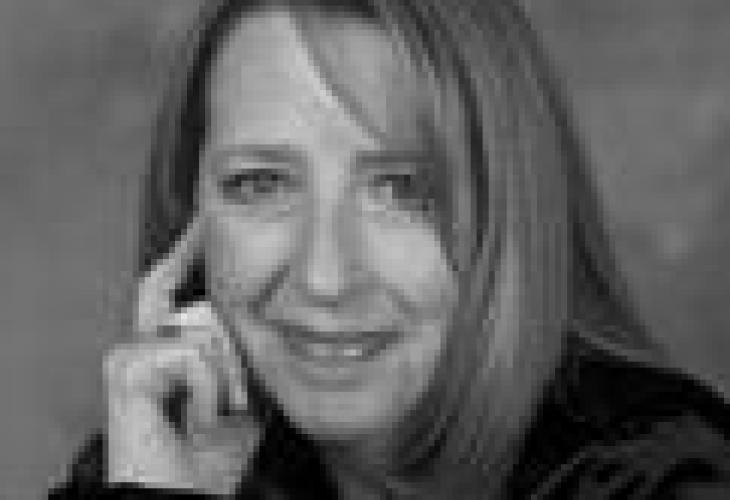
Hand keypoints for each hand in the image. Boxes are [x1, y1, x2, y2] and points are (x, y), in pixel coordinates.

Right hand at [104, 217, 261, 494]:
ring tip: (212, 417)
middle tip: (225, 395)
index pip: (170, 280)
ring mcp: (128, 354)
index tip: (208, 214)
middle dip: (226, 348)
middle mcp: (138, 343)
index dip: (189, 247)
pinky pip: (191, 356)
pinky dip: (210, 393)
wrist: (186, 494)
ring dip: (226, 381)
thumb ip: (241, 348)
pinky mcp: (124, 369)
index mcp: (161, 346)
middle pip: (195, 301)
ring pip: (203, 330)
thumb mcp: (238, 390)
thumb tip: (272, 309)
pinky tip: (197, 420)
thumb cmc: (212, 450)